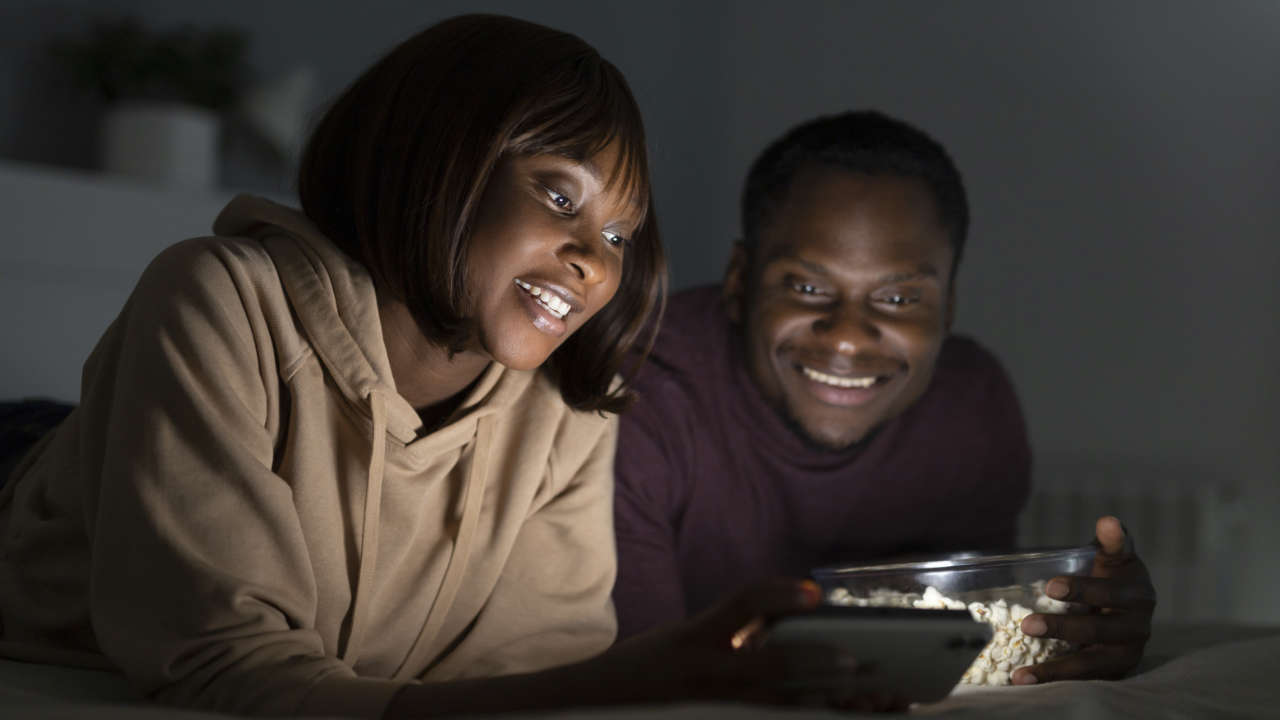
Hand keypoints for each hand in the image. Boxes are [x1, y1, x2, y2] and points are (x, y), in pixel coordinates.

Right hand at [596, 578, 895, 708]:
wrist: (605, 699)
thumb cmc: (651, 663)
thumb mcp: (691, 632)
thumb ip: (740, 625)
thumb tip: (799, 612)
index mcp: (700, 635)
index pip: (744, 604)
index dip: (780, 594)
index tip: (815, 594)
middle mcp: (709, 670)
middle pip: (776, 665)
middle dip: (824, 664)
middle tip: (862, 665)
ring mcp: (718, 701)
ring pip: (783, 703)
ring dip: (829, 702)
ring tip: (870, 702)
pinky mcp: (720, 716)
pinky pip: (773, 717)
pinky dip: (805, 714)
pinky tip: (830, 711)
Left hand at [1012, 516, 1155, 683]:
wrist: (1130, 610)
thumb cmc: (1114, 577)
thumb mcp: (1114, 558)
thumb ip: (1112, 542)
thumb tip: (1109, 521)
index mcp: (1137, 594)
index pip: (1110, 592)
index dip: (1084, 589)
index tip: (1051, 586)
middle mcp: (1137, 627)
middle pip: (1099, 629)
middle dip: (1062, 628)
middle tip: (1027, 624)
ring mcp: (1127, 653)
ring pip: (1092, 663)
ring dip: (1056, 669)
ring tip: (1021, 674)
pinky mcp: (1114, 673)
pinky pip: (1085, 681)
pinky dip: (1056, 682)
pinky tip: (1025, 681)